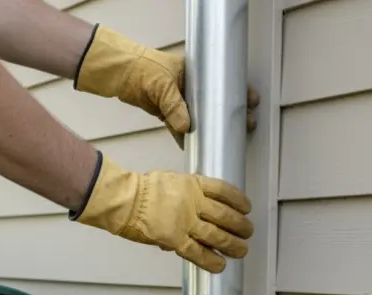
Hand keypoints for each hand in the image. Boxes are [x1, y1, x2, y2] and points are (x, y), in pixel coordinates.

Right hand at [73, 154, 253, 272]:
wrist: (124, 200)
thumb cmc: (141, 189)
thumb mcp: (170, 181)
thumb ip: (185, 194)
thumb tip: (193, 211)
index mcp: (193, 185)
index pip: (224, 191)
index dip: (239, 201)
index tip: (246, 207)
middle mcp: (194, 203)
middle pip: (226, 215)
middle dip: (241, 226)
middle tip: (248, 232)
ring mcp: (186, 222)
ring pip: (218, 235)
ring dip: (233, 244)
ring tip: (242, 250)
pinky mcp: (176, 239)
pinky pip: (198, 253)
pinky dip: (211, 260)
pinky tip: (220, 265)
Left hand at [74, 25, 260, 147]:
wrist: (120, 74)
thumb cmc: (143, 69)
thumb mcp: (162, 85)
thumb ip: (175, 107)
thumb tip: (187, 128)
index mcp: (194, 72)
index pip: (221, 81)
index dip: (237, 92)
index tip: (251, 102)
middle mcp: (190, 86)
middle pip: (215, 102)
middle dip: (230, 114)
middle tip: (247, 124)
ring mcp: (180, 100)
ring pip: (200, 116)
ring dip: (210, 128)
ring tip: (225, 139)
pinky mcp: (167, 112)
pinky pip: (181, 126)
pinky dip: (186, 136)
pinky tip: (196, 146)